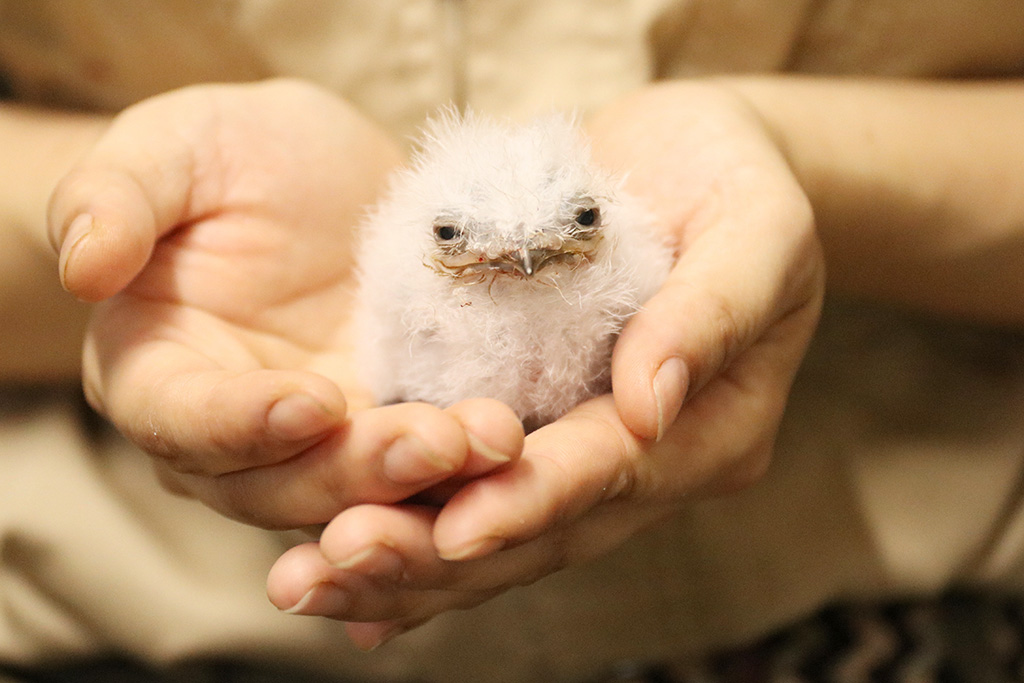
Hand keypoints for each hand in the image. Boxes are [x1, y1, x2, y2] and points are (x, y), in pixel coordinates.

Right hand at [48, 79, 523, 527]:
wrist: (325, 178)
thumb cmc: (233, 156)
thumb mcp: (173, 149)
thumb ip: (115, 199)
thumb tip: (83, 265)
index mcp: (158, 373)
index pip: (182, 420)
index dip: (239, 424)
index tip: (309, 403)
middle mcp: (234, 435)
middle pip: (280, 483)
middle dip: (359, 469)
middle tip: (436, 441)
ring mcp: (321, 445)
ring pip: (361, 495)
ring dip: (426, 485)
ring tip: (493, 442)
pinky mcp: (394, 432)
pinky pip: (423, 474)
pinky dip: (466, 477)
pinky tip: (514, 455)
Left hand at [265, 81, 824, 647]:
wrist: (693, 166)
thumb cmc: (738, 183)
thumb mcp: (758, 225)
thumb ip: (715, 308)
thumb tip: (652, 401)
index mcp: (711, 430)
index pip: (618, 473)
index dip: (538, 498)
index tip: (458, 527)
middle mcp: (645, 463)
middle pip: (542, 529)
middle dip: (439, 553)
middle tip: (338, 565)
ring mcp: (582, 450)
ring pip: (492, 525)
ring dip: (403, 560)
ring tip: (305, 580)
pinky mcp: (530, 422)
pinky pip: (466, 486)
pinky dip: (406, 523)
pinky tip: (333, 560)